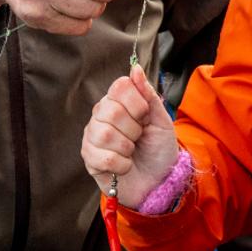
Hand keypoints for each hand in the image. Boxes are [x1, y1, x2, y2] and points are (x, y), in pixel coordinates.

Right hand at [83, 64, 181, 205]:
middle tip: (138, 138)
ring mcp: (92, 137)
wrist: (158, 182)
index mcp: (118, 102)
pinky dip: (122, 165)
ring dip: (127, 148)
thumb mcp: (161, 121)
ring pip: (106, 134)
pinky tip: (125, 165)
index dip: (137, 103)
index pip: (120, 86)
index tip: (145, 117)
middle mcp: (101, 115)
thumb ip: (148, 95)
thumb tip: (135, 68)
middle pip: (112, 110)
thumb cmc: (158, 150)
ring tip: (131, 152)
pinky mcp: (90, 158)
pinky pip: (104, 157)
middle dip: (134, 129)